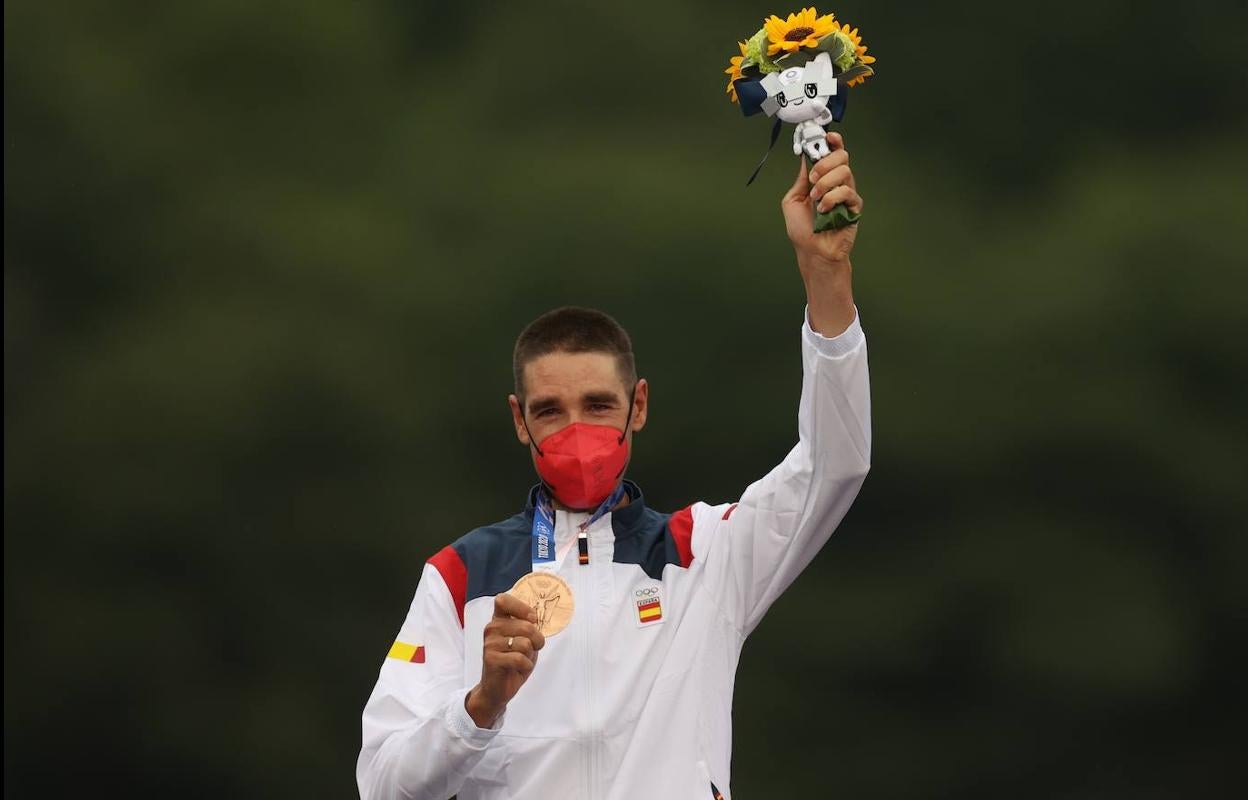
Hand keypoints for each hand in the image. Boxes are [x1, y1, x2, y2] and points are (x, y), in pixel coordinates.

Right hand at [465, 593, 546, 727]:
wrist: (497, 689)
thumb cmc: (512, 661)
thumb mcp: (523, 640)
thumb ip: (528, 627)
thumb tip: (536, 617)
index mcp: (498, 620)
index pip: (503, 600)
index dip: (522, 607)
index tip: (532, 619)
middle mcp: (491, 628)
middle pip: (526, 626)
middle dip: (537, 640)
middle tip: (532, 649)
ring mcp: (490, 643)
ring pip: (525, 643)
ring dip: (530, 655)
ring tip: (521, 660)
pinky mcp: (491, 659)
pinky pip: (520, 659)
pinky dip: (526, 666)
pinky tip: (518, 669)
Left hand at [780, 131, 861, 335]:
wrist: (813, 252)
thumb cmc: (803, 231)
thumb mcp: (792, 200)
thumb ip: (800, 179)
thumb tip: (805, 158)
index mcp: (822, 178)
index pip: (832, 153)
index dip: (832, 141)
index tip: (827, 137)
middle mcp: (836, 183)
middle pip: (842, 156)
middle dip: (825, 163)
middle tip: (813, 179)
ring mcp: (847, 194)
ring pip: (845, 171)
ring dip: (826, 183)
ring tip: (816, 199)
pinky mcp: (854, 207)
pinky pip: (848, 192)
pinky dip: (832, 198)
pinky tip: (824, 210)